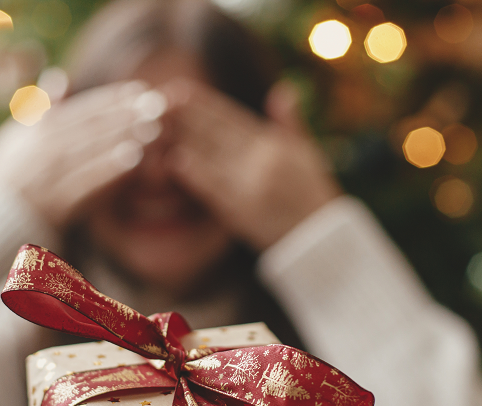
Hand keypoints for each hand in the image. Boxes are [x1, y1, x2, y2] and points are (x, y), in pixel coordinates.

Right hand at [0, 81, 166, 227]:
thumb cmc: (11, 170)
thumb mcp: (20, 133)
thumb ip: (44, 107)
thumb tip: (59, 74)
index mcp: (39, 130)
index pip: (83, 110)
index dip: (113, 98)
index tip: (141, 89)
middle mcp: (44, 149)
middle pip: (92, 127)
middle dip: (127, 114)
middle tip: (158, 105)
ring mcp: (50, 176)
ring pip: (92, 151)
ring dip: (124, 137)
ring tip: (153, 128)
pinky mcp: (56, 202)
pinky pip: (86, 182)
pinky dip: (109, 168)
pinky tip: (134, 158)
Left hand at [163, 79, 341, 250]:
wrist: (321, 239)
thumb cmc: (313, 195)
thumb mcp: (308, 154)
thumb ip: (291, 122)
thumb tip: (282, 89)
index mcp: (276, 144)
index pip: (234, 117)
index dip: (206, 103)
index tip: (182, 90)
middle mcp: (262, 160)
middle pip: (217, 132)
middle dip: (188, 115)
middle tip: (161, 99)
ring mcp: (251, 185)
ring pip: (211, 155)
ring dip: (185, 139)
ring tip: (160, 125)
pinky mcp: (242, 211)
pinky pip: (214, 188)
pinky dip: (195, 174)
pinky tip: (175, 161)